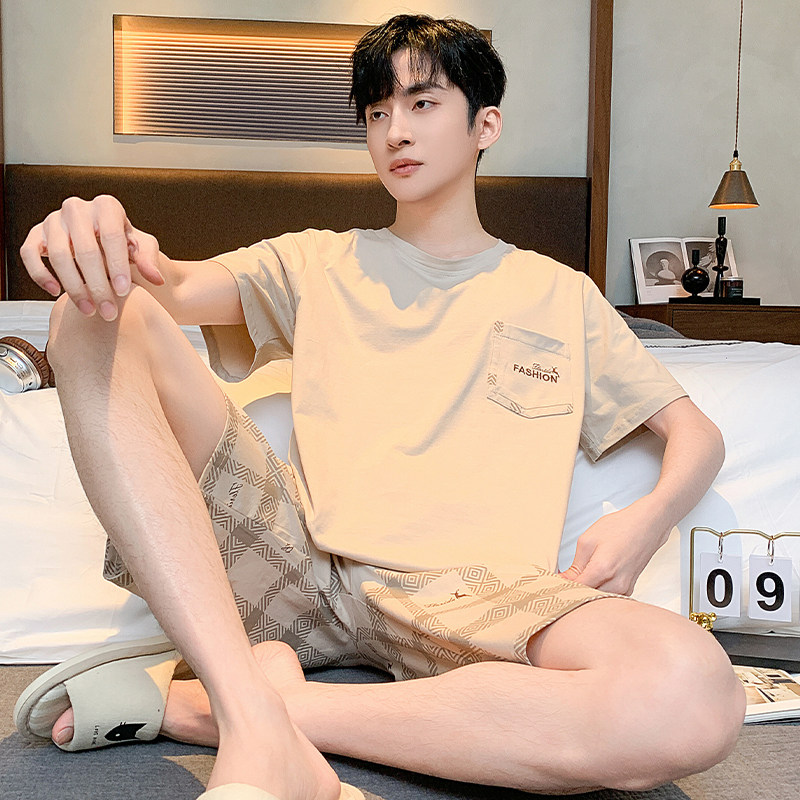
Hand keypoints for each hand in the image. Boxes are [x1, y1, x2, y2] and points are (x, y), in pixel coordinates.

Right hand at [20, 195, 163, 320]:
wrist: (103, 241)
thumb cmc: (124, 243)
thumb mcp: (143, 247)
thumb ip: (148, 259)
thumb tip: (155, 278)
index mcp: (106, 207)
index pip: (111, 236)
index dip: (117, 266)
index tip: (123, 292)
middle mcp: (77, 209)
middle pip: (84, 250)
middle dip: (97, 285)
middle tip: (108, 310)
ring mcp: (54, 220)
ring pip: (58, 255)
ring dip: (73, 287)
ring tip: (89, 310)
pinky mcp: (36, 234)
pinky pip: (29, 254)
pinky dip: (39, 274)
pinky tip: (55, 292)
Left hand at [558, 502, 671, 594]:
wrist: (647, 525)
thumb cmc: (620, 528)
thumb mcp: (588, 541)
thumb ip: (575, 565)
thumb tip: (564, 580)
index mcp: (602, 570)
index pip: (574, 590)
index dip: (561, 589)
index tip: (552, 584)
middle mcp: (616, 584)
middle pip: (586, 599)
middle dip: (572, 593)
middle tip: (562, 583)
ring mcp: (625, 588)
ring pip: (598, 599)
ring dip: (585, 593)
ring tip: (576, 581)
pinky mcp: (629, 588)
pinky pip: (608, 596)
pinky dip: (598, 591)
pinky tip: (591, 582)